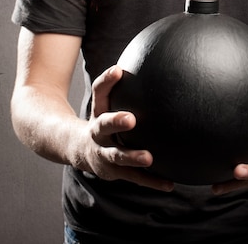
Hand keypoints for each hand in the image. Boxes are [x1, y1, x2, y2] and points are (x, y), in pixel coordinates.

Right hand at [76, 65, 173, 191]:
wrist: (77, 149)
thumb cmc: (102, 119)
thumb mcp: (107, 102)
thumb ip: (122, 87)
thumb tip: (150, 64)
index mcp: (98, 113)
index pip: (100, 92)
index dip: (107, 81)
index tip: (117, 70)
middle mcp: (97, 134)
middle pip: (103, 126)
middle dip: (116, 122)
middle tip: (130, 119)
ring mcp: (103, 154)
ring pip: (117, 156)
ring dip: (132, 157)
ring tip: (148, 158)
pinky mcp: (113, 172)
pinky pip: (134, 178)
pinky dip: (151, 181)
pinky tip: (169, 184)